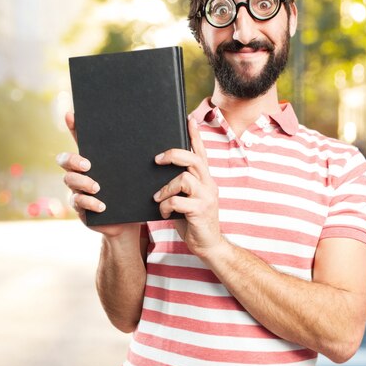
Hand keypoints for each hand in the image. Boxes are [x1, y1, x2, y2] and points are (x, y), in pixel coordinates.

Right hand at [57, 111, 137, 237]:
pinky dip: (89, 203)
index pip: (80, 140)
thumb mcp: (134, 173)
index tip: (71, 116)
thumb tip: (154, 134)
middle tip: (88, 164)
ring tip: (98, 187)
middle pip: (65, 160)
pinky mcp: (81, 208)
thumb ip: (136, 156)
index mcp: (93, 160)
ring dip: (82, 183)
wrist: (130, 220)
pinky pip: (77, 202)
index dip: (73, 127)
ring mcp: (78, 190)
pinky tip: (101, 205)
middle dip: (73, 160)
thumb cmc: (132, 192)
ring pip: (69, 181)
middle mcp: (81, 173)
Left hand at [152, 117, 222, 257]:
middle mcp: (209, 184)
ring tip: (158, 199)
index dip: (195, 136)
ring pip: (184, 179)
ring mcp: (206, 197)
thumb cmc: (192, 221)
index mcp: (205, 179)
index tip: (189, 119)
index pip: (201, 153)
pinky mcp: (200, 211)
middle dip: (173, 155)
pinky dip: (166, 206)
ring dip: (166, 188)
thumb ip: (179, 186)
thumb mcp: (186, 199)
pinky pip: (178, 201)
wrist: (208, 246)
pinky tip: (164, 213)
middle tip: (157, 160)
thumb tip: (158, 171)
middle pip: (192, 159)